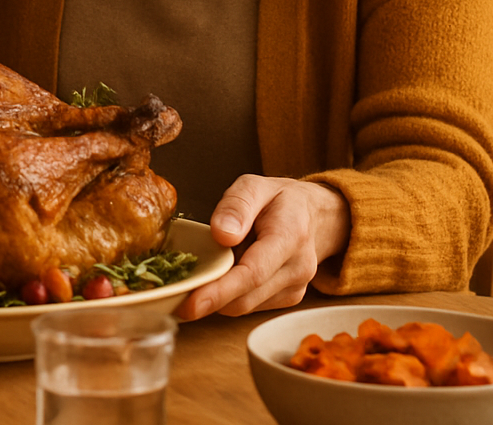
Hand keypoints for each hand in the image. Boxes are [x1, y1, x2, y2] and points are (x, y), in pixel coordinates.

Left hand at [175, 175, 349, 320]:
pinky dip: (231, 296)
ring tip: (202, 274)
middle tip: (175, 295)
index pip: (253, 273)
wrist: (318, 217)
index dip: (220, 292)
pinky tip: (223, 276)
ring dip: (219, 297)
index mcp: (290, 236)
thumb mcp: (255, 186)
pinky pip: (251, 305)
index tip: (192, 303)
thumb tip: (222, 234)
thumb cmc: (281, 200)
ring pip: (246, 306)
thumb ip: (237, 205)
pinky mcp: (288, 299)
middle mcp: (297, 268)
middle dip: (209, 300)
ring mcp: (295, 288)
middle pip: (246, 298)